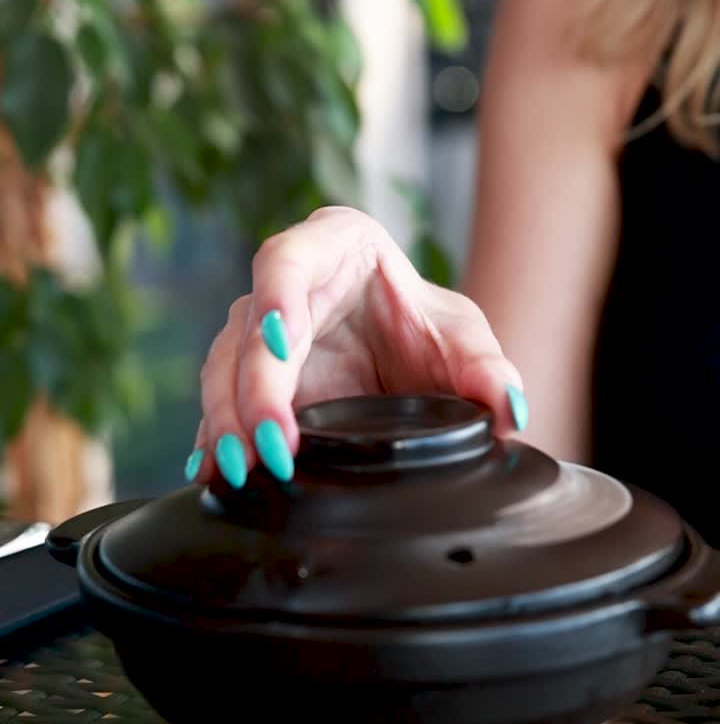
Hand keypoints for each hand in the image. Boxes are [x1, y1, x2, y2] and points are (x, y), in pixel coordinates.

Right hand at [186, 207, 528, 486]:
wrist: (408, 356)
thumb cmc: (424, 325)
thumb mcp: (462, 339)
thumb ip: (486, 369)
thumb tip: (508, 409)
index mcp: (331, 245)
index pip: (288, 259)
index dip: (278, 297)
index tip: (282, 341)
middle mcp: (281, 286)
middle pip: (247, 329)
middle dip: (252, 389)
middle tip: (270, 445)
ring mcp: (255, 336)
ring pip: (222, 371)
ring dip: (227, 422)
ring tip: (238, 471)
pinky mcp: (246, 384)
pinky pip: (220, 409)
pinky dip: (218, 441)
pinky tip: (215, 477)